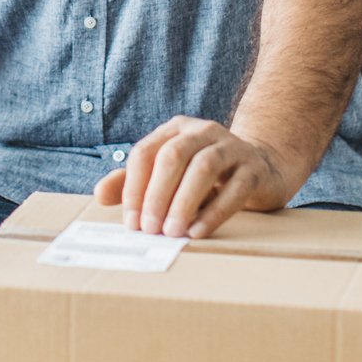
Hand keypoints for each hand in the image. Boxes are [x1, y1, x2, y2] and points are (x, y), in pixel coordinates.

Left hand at [93, 116, 292, 239]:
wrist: (262, 169)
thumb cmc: (204, 176)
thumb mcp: (168, 176)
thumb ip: (134, 183)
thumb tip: (99, 194)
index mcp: (175, 130)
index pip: (145, 152)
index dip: (134, 187)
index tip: (131, 222)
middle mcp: (202, 131)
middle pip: (173, 156)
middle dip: (156, 195)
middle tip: (149, 229)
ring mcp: (231, 146)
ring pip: (204, 167)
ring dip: (184, 202)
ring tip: (172, 232)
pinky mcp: (254, 168)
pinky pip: (234, 188)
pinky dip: (214, 212)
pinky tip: (198, 231)